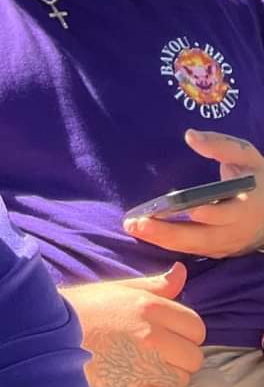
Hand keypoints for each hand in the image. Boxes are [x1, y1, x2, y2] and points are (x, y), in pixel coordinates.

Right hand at [61, 263, 204, 386]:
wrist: (55, 334)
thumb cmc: (88, 307)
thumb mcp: (121, 288)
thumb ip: (157, 285)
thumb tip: (182, 271)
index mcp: (151, 307)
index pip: (196, 326)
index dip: (186, 329)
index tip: (171, 330)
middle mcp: (153, 336)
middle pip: (194, 356)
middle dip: (182, 353)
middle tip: (161, 347)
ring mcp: (146, 365)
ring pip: (183, 377)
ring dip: (171, 372)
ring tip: (149, 360)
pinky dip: (155, 385)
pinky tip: (137, 372)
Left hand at [123, 130, 263, 257]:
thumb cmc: (256, 177)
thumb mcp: (246, 155)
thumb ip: (220, 145)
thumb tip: (190, 136)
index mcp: (246, 205)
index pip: (228, 213)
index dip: (211, 212)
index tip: (189, 208)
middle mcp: (235, 230)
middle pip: (201, 236)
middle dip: (169, 232)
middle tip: (138, 224)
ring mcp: (227, 243)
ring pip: (194, 246)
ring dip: (163, 240)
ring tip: (134, 228)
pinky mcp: (219, 250)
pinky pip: (193, 250)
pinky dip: (170, 246)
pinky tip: (147, 236)